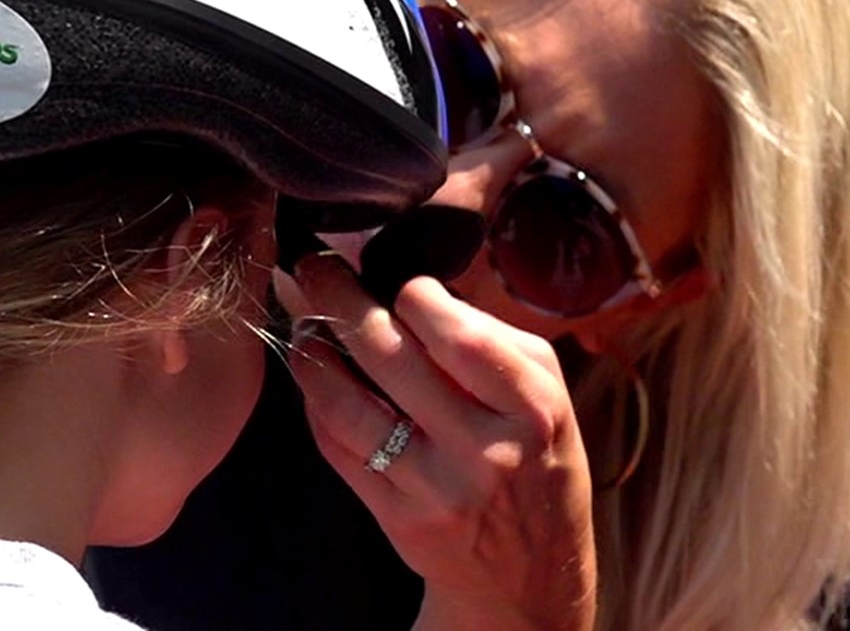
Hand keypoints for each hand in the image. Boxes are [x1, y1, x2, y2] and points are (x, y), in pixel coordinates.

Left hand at [281, 254, 595, 630]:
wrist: (530, 581)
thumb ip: (490, 340)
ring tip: (304, 322)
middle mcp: (486, 451)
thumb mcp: (546, 399)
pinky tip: (312, 376)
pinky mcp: (399, 519)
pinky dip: (316, 403)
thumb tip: (412, 284)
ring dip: (313, 352)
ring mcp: (437, 490)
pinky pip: (338, 447)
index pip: (459, 335)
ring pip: (349, 404)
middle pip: (391, 358)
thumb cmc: (535, 463)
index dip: (414, 294)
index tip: (395, 279)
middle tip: (315, 268)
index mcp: (533, 409)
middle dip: (340, 299)